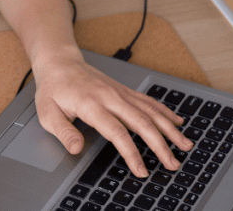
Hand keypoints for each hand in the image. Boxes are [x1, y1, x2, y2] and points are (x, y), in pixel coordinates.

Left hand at [31, 50, 192, 177]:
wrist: (59, 62)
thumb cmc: (53, 88)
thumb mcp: (47, 112)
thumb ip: (63, 132)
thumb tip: (75, 149)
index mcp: (92, 104)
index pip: (117, 132)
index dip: (131, 153)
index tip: (141, 170)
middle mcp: (110, 97)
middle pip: (142, 122)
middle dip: (161, 145)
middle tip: (172, 164)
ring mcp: (120, 92)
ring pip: (151, 111)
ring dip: (170, 130)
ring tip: (185, 146)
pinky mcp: (124, 90)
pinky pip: (148, 101)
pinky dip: (165, 112)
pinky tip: (177, 122)